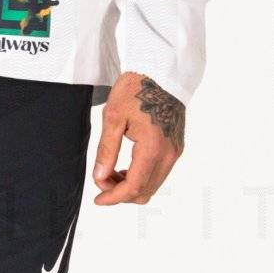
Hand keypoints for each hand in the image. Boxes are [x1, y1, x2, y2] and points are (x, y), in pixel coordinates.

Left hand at [91, 73, 184, 205]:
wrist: (160, 72)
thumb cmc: (136, 89)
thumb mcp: (113, 118)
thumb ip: (106, 150)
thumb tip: (100, 176)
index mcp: (153, 147)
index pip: (134, 186)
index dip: (114, 197)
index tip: (98, 200)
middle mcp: (169, 153)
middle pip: (145, 191)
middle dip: (121, 193)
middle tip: (101, 180)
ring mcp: (175, 151)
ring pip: (152, 184)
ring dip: (131, 185)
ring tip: (111, 170)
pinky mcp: (176, 147)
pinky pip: (159, 172)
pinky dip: (141, 176)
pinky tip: (125, 165)